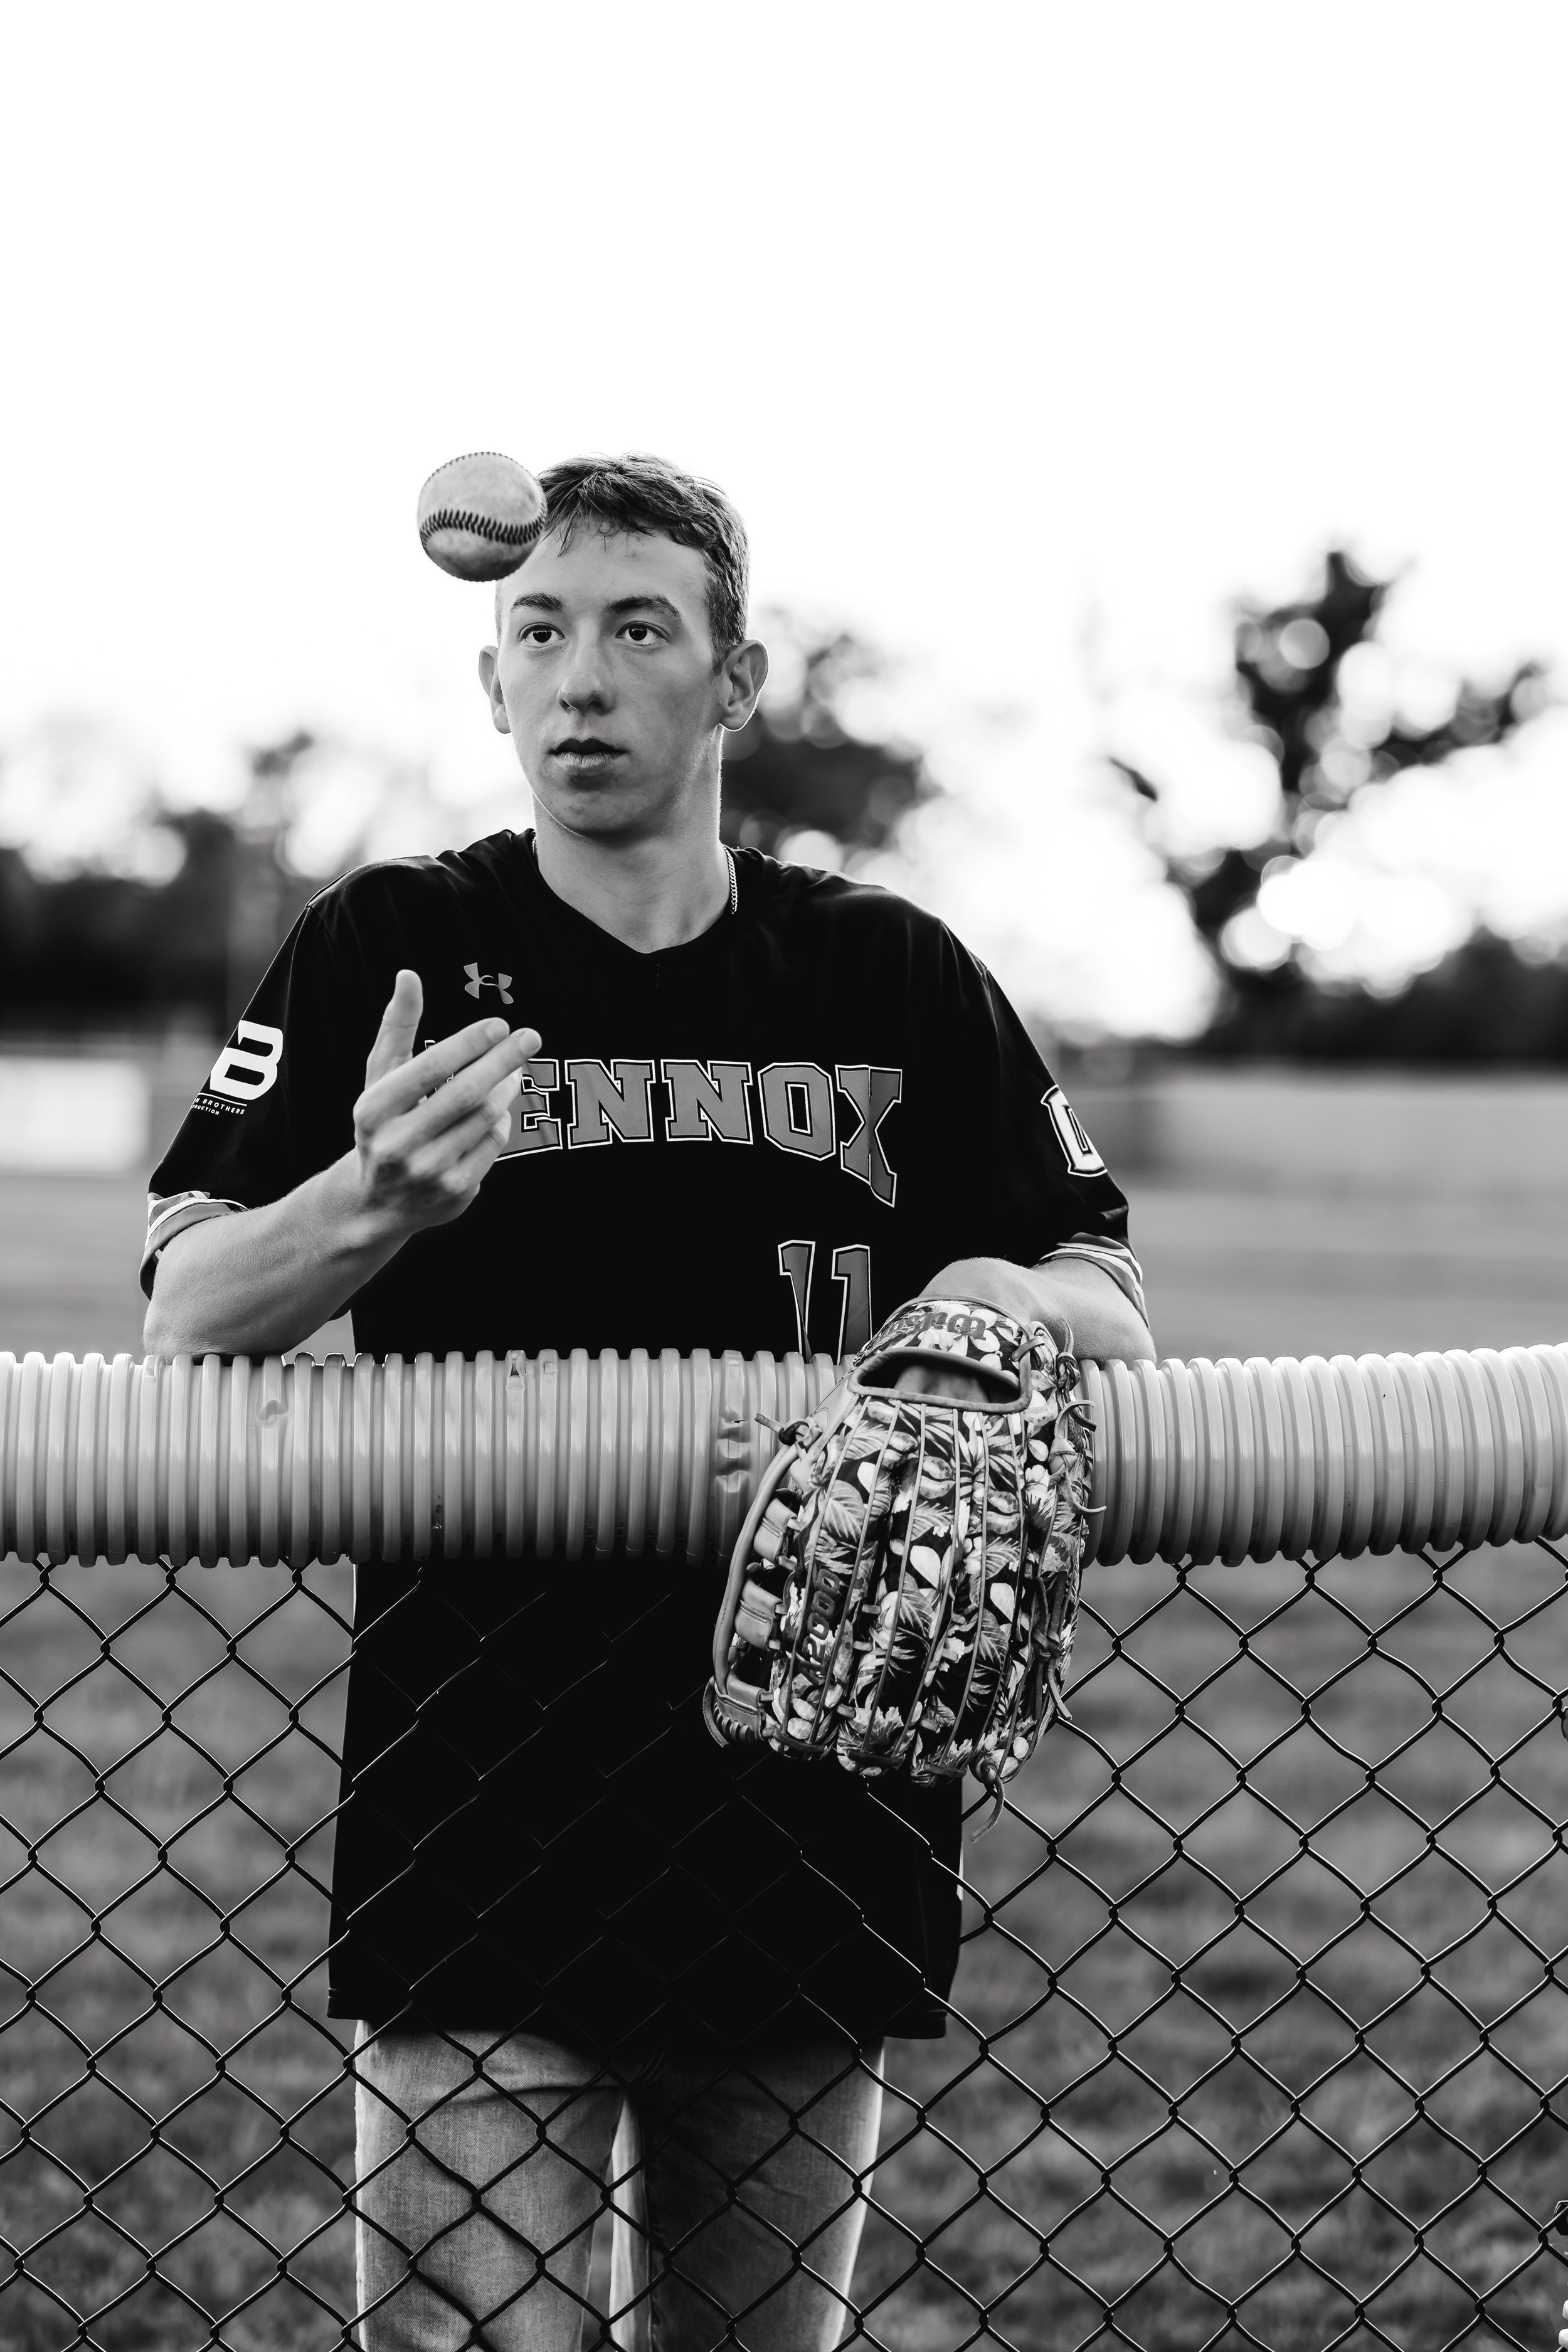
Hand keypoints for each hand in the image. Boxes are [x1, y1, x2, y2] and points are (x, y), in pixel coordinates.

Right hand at [349, 969, 539, 1237]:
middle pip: (466, 1093)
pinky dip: (502, 1120)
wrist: (377, 1203)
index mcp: (374, 1109)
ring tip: (514, 1071)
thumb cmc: (383, 1124)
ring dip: (507, 1088)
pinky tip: (499, 1109)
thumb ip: (396, 1026)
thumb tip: (408, 975)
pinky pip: (494, 1143)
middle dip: (503, 1060)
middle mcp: (398, 1144)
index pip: (431, 1067)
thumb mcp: (380, 1078)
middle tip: (530, 1037)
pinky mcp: (455, 1191)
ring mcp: (429, 1171)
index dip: (469, 1043)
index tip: (500, 1024)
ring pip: (486, 1117)